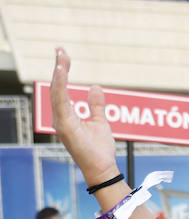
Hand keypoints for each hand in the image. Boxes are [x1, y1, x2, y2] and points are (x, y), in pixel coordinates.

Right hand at [50, 48, 119, 184]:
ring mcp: (61, 122)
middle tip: (61, 49)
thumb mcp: (100, 122)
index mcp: (67, 116)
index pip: (61, 89)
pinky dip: (60, 86)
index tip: (63, 54)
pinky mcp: (65, 126)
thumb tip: (95, 87)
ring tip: (61, 56)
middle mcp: (60, 117)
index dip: (62, 72)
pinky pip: (60, 102)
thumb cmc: (99, 149)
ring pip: (56, 92)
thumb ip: (96, 105)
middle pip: (56, 87)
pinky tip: (62, 72)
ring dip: (59, 73)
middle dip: (59, 67)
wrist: (102, 169)